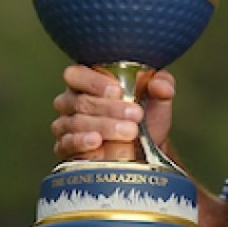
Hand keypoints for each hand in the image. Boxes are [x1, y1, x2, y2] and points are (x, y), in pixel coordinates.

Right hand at [51, 64, 174, 161]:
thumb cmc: (144, 117)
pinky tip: (96, 142)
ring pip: (76, 122)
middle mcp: (71, 101)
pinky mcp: (66, 148)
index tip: (117, 91)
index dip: (94, 82)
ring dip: (104, 127)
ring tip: (129, 132)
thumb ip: (162, 85)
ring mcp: (65, 125)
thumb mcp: (157, 99)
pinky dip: (81, 142)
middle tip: (136, 115)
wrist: (145, 151)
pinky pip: (67, 143)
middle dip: (110, 109)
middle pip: (81, 101)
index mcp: (86, 82)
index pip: (77, 75)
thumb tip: (160, 86)